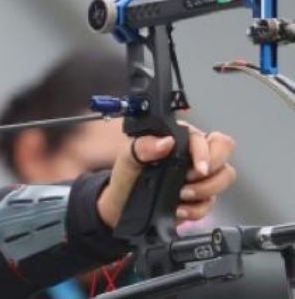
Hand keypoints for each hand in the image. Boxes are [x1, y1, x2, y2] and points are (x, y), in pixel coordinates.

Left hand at [97, 122, 235, 227]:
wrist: (122, 205)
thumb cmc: (127, 176)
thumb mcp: (128, 159)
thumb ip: (143, 147)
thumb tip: (165, 142)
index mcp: (179, 138)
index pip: (207, 138)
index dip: (206, 153)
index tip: (199, 168)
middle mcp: (193, 154)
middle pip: (224, 152)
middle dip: (211, 170)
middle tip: (189, 181)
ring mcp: (200, 176)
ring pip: (225, 177)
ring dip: (205, 190)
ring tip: (181, 195)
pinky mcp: (200, 198)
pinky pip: (212, 203)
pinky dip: (196, 209)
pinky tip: (179, 209)